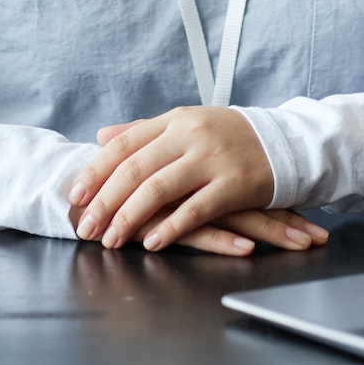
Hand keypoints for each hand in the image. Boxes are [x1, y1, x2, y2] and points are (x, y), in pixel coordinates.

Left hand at [67, 106, 325, 252]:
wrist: (289, 142)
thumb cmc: (233, 138)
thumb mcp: (188, 125)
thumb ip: (144, 132)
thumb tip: (102, 137)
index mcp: (176, 121)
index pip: (124, 145)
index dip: (96, 171)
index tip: (74, 196)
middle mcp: (190, 135)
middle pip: (135, 168)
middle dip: (104, 201)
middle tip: (85, 227)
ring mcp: (212, 158)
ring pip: (158, 188)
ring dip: (129, 217)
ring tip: (110, 239)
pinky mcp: (235, 183)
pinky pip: (195, 209)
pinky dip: (170, 227)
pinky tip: (152, 243)